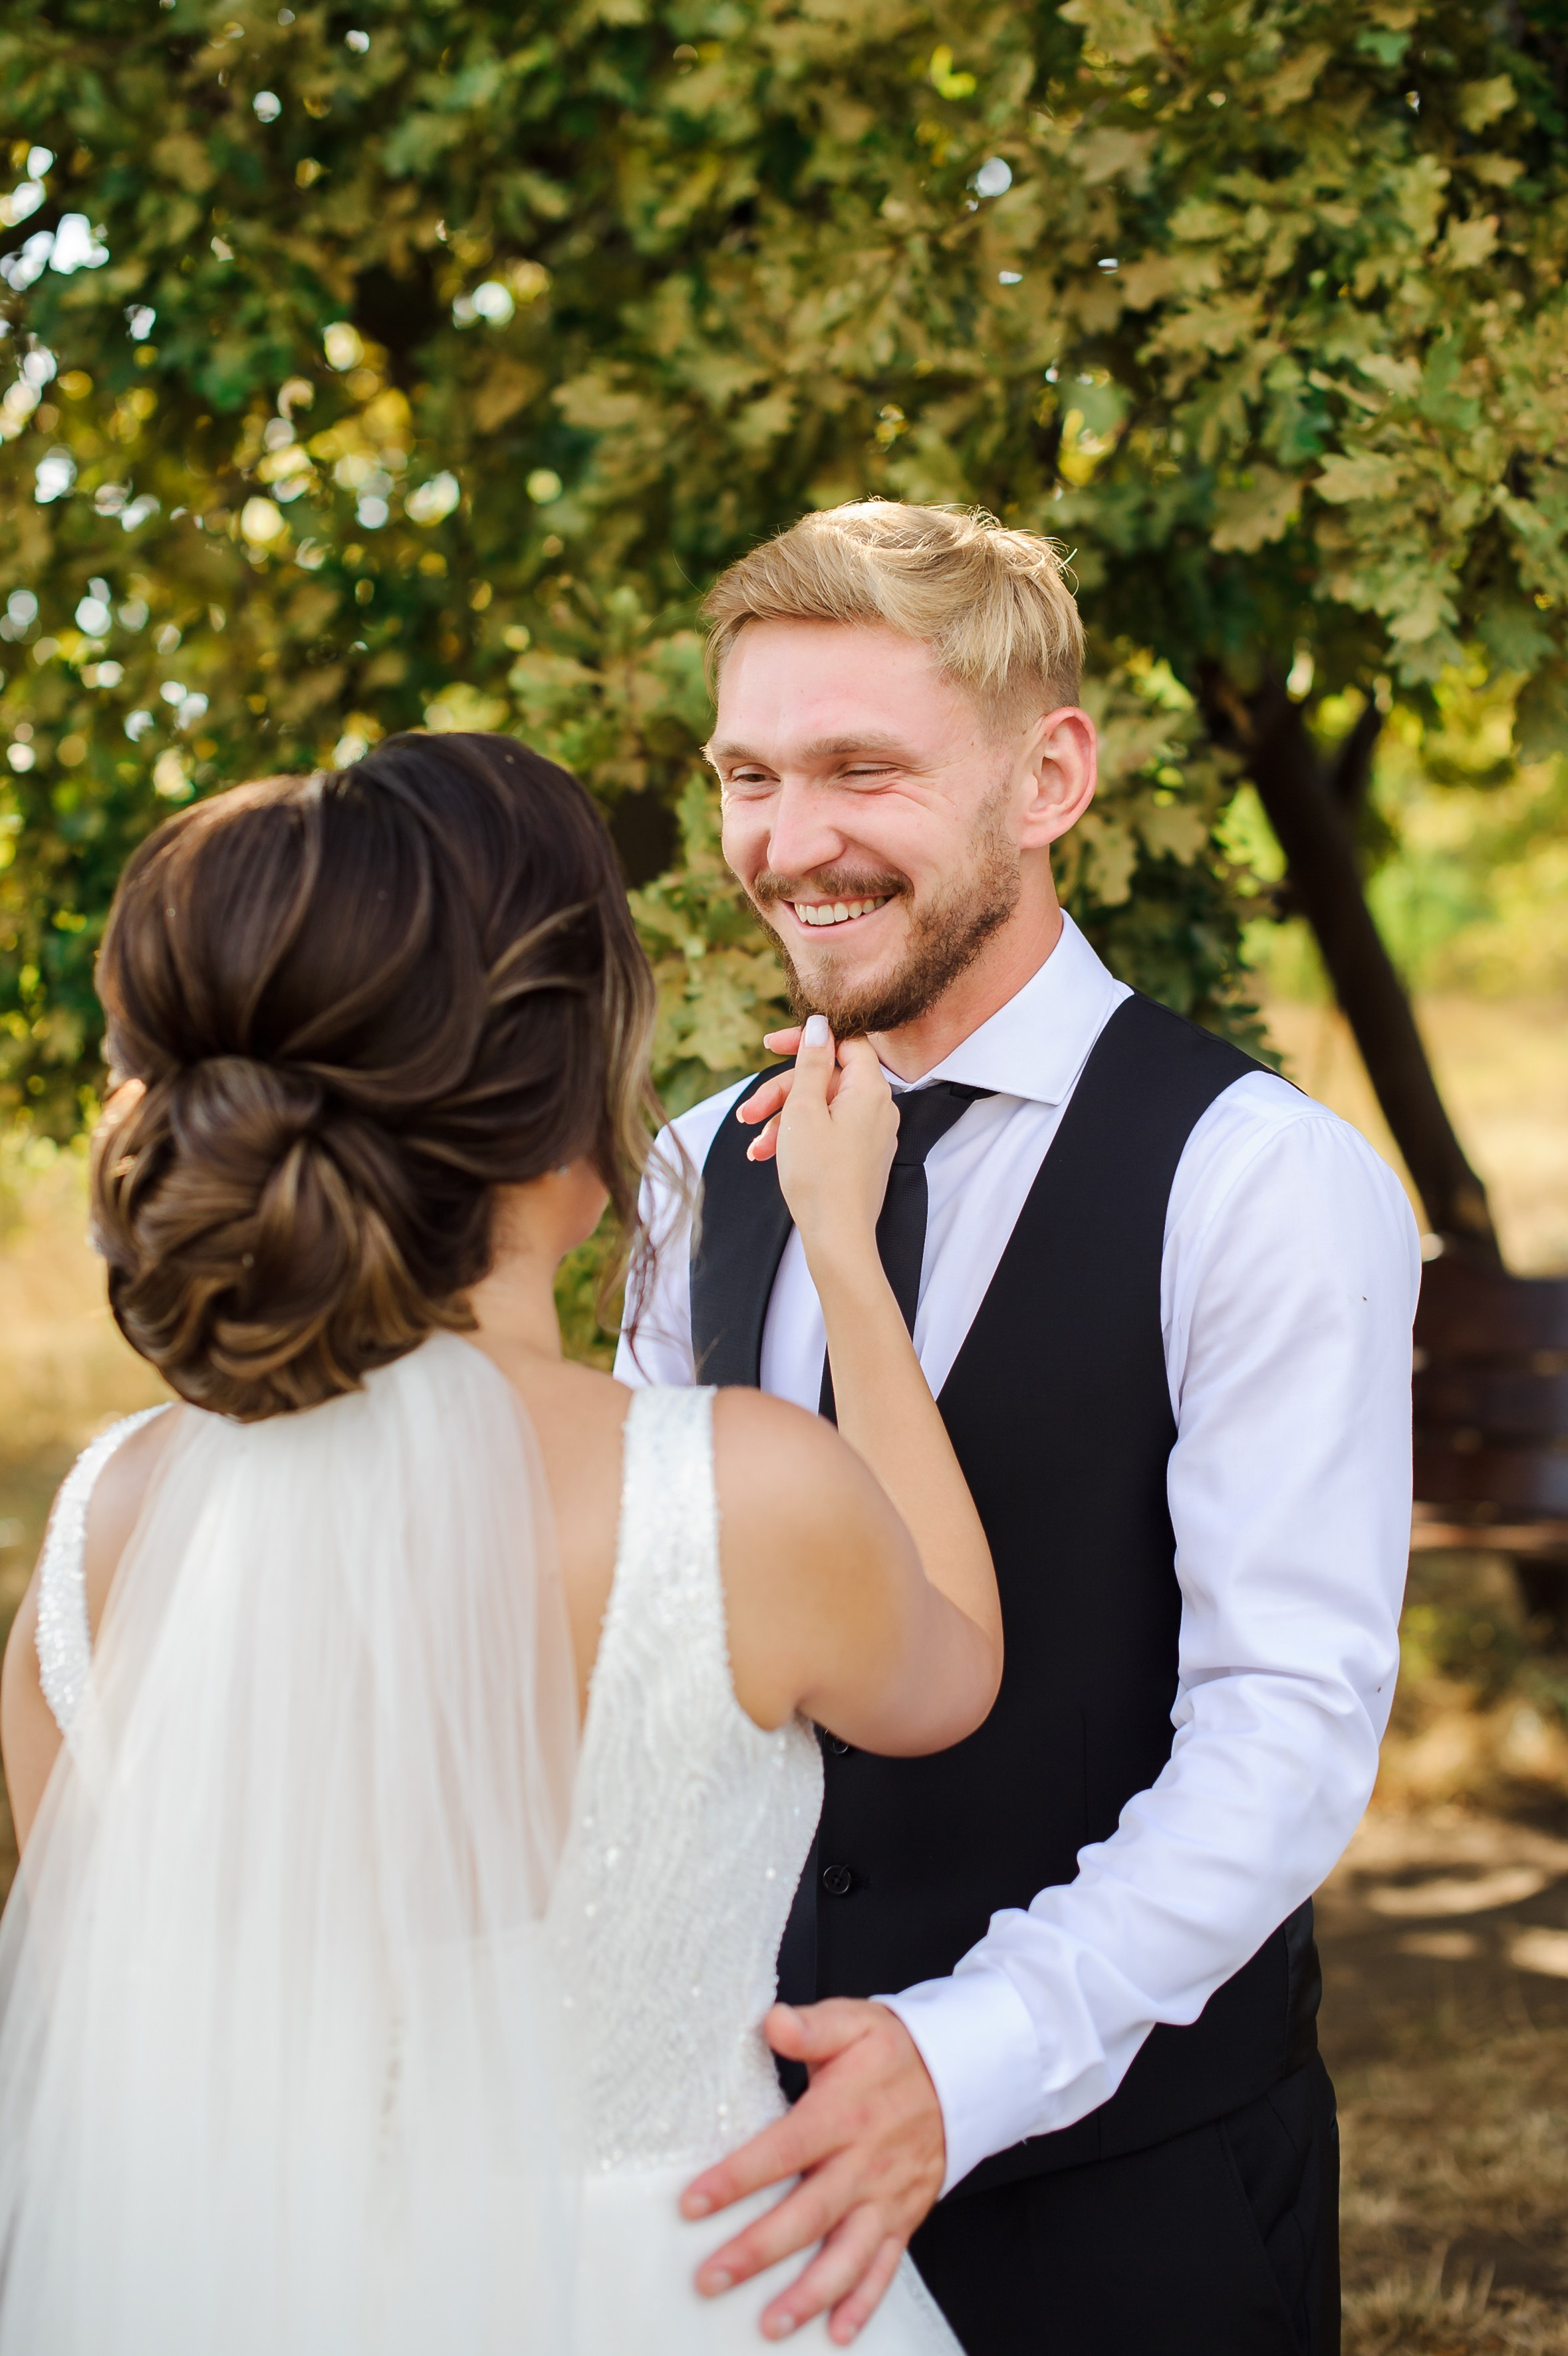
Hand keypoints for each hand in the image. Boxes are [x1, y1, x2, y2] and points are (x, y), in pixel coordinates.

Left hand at [680, 2000, 945, 2344]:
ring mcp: (886, 2197)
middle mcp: (864, 2164)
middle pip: (807, 2215)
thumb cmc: (895, 2051)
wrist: (963, 2074)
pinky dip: (864, 2304)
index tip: (692, 2204)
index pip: (782, 2150)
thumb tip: (773, 2022)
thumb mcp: (855, 2023)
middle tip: (710, 2278)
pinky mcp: (903, 2217)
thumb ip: (812, 2026)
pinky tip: (837, 2333)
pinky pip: (885, 2267)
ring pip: (846, 2255)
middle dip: (757, 2251)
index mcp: (843, 2114)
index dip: (737, 2178)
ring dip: (808, 2295)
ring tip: (770, 2324)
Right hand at [771, 1018, 896, 1275]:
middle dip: (780, 1093)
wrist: (837, 1238)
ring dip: (781, 1120)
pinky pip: (827, 1132)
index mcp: (869, 1088)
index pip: (844, 1041)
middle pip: (824, 1078)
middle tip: (748, 1113)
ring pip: (820, 1108)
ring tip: (754, 1145)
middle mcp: (878, 1107)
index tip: (770, 1046)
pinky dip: (797, 1138)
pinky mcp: (860, 1155)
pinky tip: (766, 1155)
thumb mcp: (803, 1109)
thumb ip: (811, 1063)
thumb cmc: (819, 1175)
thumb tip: (820, 1025)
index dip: (806, 1040)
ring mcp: (871, 1133)